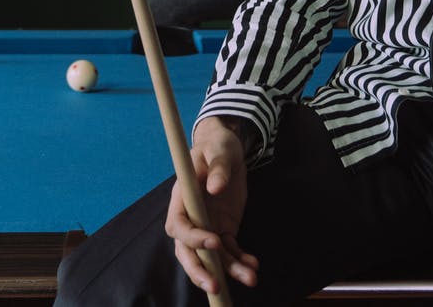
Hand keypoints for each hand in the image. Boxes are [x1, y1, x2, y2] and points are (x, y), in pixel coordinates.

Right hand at [167, 118, 258, 292]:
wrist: (226, 150)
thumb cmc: (216, 146)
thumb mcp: (219, 150)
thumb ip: (218, 168)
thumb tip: (216, 187)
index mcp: (183, 198)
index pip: (179, 225)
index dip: (193, 237)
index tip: (214, 241)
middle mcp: (192, 217)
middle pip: (188, 251)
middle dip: (200, 270)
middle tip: (216, 286)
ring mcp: (207, 225)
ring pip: (212, 256)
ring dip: (228, 270)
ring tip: (249, 278)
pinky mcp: (224, 228)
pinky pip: (230, 250)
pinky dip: (240, 260)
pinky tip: (253, 265)